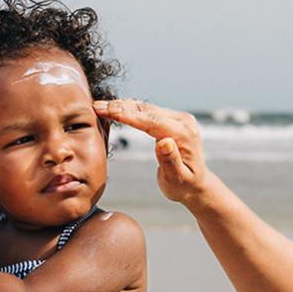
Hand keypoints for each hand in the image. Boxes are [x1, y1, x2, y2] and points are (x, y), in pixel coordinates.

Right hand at [93, 99, 212, 205]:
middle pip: (146, 111)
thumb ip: (170, 161)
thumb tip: (164, 142)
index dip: (128, 116)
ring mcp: (178, 119)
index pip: (151, 121)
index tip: (108, 110)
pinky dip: (130, 109)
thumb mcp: (176, 179)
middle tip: (96, 106)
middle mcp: (183, 121)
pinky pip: (148, 111)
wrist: (196, 184)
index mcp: (184, 134)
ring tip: (100, 105)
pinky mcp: (172, 119)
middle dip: (120, 107)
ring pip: (145, 108)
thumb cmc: (185, 186)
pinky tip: (115, 107)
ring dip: (122, 106)